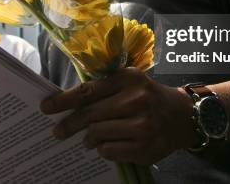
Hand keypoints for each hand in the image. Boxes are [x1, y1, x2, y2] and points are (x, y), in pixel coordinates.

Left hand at [40, 68, 196, 164]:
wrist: (182, 116)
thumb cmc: (148, 96)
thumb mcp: (130, 82)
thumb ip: (104, 87)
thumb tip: (68, 102)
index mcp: (128, 79)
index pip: (88, 90)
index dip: (64, 100)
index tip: (46, 107)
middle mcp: (136, 100)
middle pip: (90, 115)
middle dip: (69, 124)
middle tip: (58, 131)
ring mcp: (142, 125)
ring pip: (98, 134)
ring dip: (88, 139)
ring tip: (87, 139)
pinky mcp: (145, 147)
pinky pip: (110, 151)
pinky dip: (103, 150)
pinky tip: (106, 145)